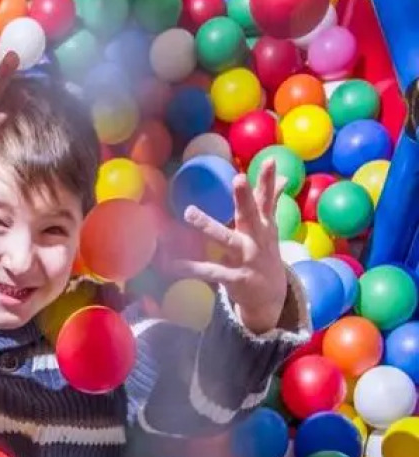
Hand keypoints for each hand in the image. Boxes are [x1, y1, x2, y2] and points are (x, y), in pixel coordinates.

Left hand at [175, 159, 290, 334]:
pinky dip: (191, 268)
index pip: (267, 199)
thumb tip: (285, 178)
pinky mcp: (235, 278)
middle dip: (245, 197)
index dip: (268, 180)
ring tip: (189, 211)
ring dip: (208, 225)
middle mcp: (257, 239)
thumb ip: (271, 202)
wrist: (271, 295)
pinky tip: (172, 264)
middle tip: (239, 178)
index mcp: (263, 225)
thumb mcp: (268, 228)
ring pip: (226, 239)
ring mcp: (247, 259)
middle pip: (250, 214)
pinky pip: (210, 272)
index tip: (270, 160)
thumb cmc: (264, 254)